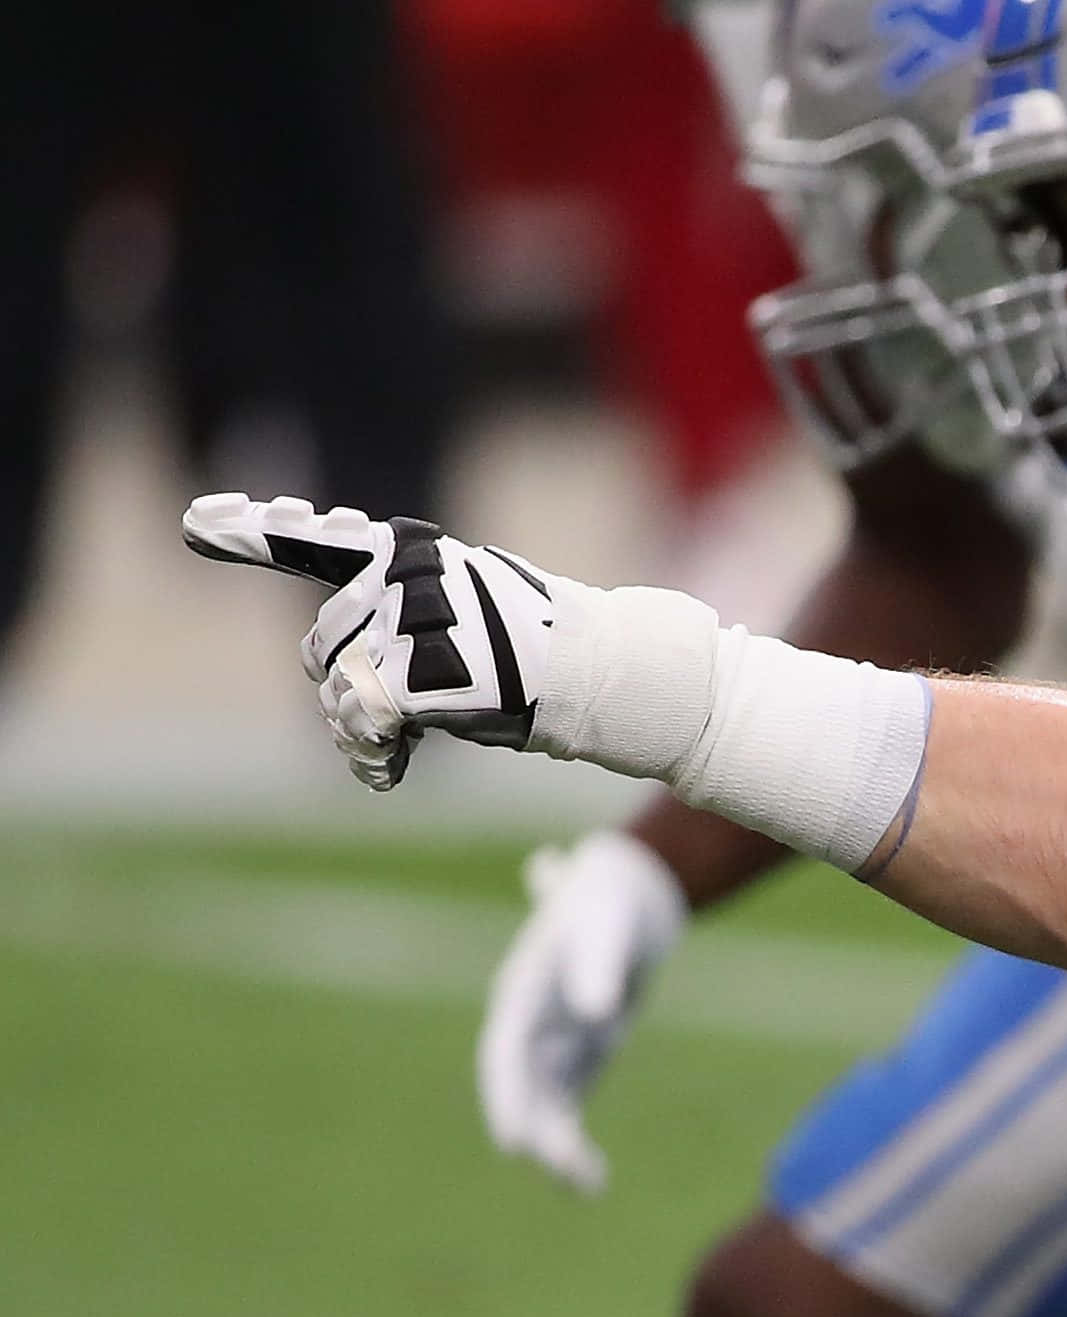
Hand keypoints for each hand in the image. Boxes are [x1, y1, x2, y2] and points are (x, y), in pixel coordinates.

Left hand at [182, 493, 565, 790]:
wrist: (593, 672)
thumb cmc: (528, 651)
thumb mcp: (458, 610)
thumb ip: (390, 619)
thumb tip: (330, 671)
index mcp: (405, 551)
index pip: (311, 540)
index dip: (248, 532)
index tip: (195, 521)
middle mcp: (401, 576)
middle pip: (322, 646)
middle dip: (346, 687)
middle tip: (390, 715)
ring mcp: (410, 621)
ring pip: (337, 693)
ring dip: (360, 730)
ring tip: (396, 746)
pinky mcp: (420, 670)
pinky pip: (361, 722)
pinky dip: (371, 754)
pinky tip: (391, 768)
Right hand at [477, 832, 690, 1194]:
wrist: (625, 902)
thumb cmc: (609, 907)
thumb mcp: (607, 928)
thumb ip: (598, 966)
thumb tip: (599, 1015)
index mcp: (521, 996)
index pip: (505, 1056)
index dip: (508, 1098)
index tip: (513, 1140)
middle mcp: (526, 1030)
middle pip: (522, 1091)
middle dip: (536, 1131)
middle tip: (557, 1169)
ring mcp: (547, 1050)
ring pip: (544, 1110)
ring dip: (559, 1149)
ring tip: (586, 1188)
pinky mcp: (573, 1065)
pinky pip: (567, 1114)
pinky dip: (575, 1146)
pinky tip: (592, 1183)